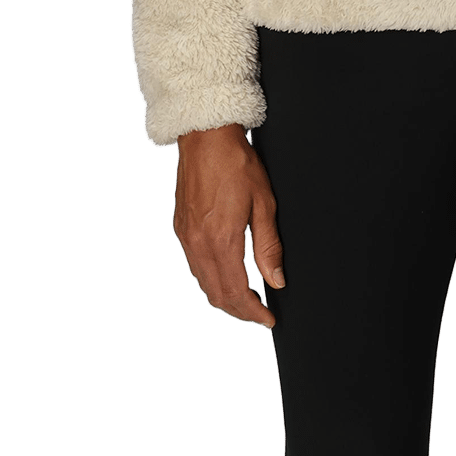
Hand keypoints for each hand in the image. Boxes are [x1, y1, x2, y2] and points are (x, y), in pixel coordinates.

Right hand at [173, 124, 283, 327]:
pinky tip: (225, 276)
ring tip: (246, 300)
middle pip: (217, 295)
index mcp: (221, 239)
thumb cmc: (236, 162)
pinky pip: (194, 267)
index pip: (236, 292)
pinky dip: (210, 280)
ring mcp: (186, 237)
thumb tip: (276, 280)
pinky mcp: (180, 228)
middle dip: (239, 311)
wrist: (205, 136)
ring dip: (224, 298)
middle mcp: (198, 244)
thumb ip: (268, 246)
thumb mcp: (264, 202)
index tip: (268, 319)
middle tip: (259, 313)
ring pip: (203, 284)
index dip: (253, 311)